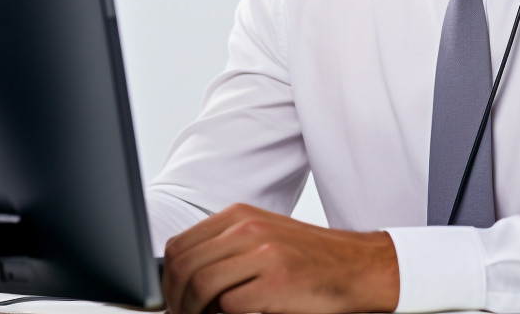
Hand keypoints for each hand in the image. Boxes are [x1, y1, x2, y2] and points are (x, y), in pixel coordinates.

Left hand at [161, 202, 399, 313]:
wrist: (352, 265)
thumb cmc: (303, 258)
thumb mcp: (260, 238)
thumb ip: (224, 248)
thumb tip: (178, 276)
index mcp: (239, 215)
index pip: (180, 245)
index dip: (167, 279)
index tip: (169, 300)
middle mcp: (248, 227)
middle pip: (184, 265)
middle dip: (174, 300)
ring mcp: (263, 252)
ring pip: (201, 285)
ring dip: (193, 312)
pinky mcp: (276, 281)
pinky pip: (229, 305)